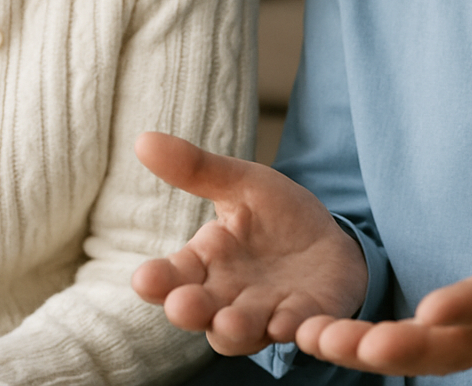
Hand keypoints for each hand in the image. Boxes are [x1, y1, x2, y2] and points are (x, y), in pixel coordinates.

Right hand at [132, 132, 367, 354]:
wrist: (328, 239)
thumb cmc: (273, 215)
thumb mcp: (239, 183)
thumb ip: (195, 169)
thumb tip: (142, 139)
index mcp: (206, 261)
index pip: (173, 275)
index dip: (158, 281)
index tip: (144, 280)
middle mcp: (229, 295)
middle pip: (202, 310)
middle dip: (190, 310)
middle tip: (181, 305)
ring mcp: (267, 313)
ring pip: (244, 332)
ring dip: (236, 329)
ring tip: (230, 321)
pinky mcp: (307, 319)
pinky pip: (300, 329)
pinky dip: (296, 329)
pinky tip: (291, 323)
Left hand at [296, 191, 471, 375]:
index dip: (464, 308)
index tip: (432, 310)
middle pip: (438, 345)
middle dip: (395, 347)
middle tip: (350, 344)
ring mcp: (457, 339)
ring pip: (405, 353)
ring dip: (358, 350)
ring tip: (309, 339)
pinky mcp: (435, 337)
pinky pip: (392, 348)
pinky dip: (353, 346)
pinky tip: (308, 336)